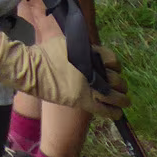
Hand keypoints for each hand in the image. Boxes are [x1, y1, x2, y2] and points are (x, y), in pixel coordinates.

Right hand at [0, 33, 127, 115]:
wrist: (32, 69)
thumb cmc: (46, 54)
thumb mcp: (66, 44)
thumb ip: (81, 49)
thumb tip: (89, 53)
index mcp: (89, 54)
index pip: (112, 60)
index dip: (115, 66)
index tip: (113, 70)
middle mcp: (92, 70)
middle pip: (115, 79)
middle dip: (120, 84)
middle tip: (120, 88)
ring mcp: (89, 87)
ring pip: (115, 96)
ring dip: (121, 99)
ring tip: (124, 102)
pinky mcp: (83, 101)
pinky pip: (105, 110)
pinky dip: (114, 112)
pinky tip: (117, 113)